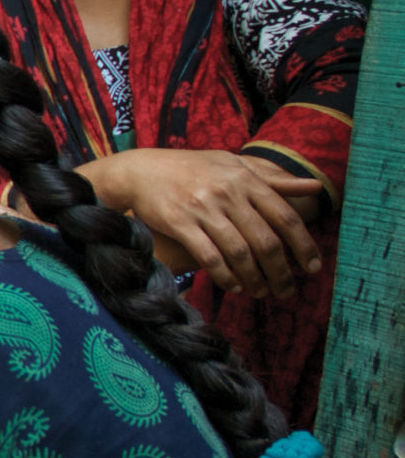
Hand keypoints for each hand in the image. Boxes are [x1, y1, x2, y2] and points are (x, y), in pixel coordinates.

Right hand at [88, 149, 323, 298]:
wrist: (142, 170)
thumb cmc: (193, 168)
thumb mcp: (234, 165)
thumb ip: (274, 179)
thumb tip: (316, 187)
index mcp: (245, 179)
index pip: (285, 216)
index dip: (303, 245)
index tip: (312, 268)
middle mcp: (227, 193)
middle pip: (265, 240)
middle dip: (280, 272)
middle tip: (287, 291)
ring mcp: (202, 209)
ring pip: (239, 253)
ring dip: (254, 279)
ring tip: (261, 293)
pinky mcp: (179, 223)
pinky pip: (209, 257)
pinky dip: (225, 276)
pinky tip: (234, 286)